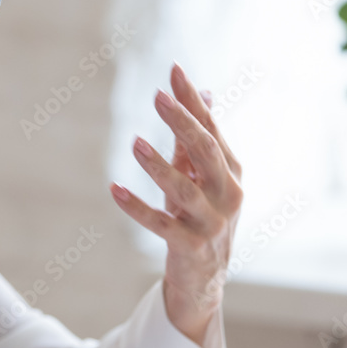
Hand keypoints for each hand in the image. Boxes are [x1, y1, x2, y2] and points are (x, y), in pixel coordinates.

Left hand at [109, 62, 243, 346]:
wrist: (205, 277)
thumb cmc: (200, 216)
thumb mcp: (200, 176)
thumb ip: (196, 138)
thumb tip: (201, 92)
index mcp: (231, 170)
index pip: (211, 128)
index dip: (193, 100)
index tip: (174, 70)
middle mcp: (228, 193)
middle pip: (205, 151)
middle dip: (181, 122)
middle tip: (157, 96)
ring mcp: (212, 221)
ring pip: (184, 188)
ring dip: (158, 164)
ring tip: (135, 142)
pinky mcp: (191, 246)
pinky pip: (160, 224)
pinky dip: (137, 207)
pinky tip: (114, 189)